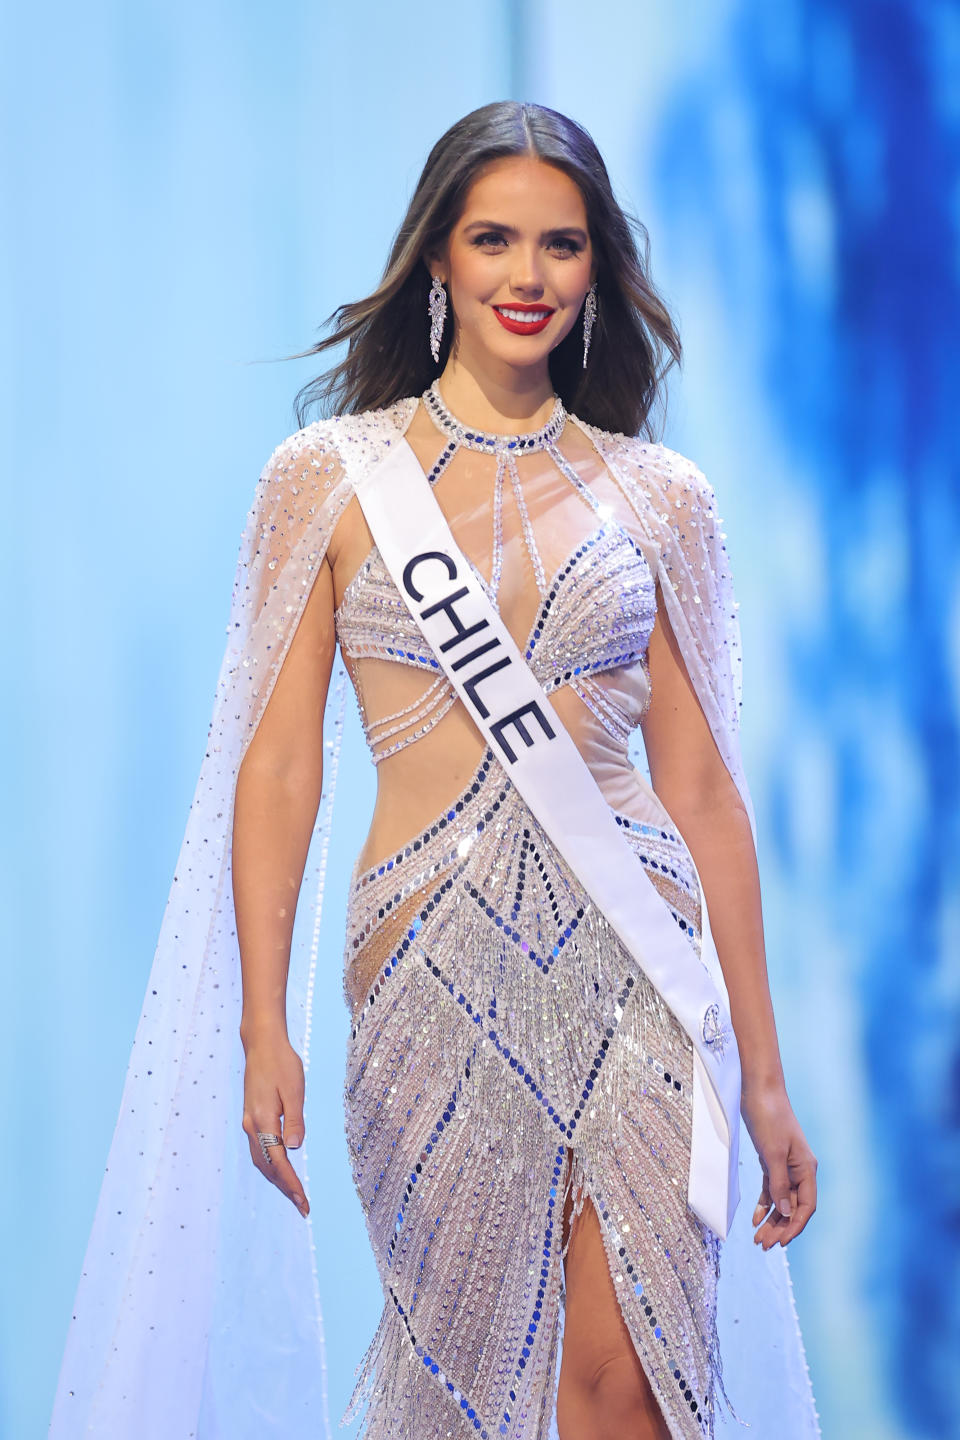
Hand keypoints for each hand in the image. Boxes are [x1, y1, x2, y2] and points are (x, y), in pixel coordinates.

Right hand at [240, 1023, 310, 1218]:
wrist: (261, 1044)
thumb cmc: (282, 1063)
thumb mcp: (294, 1089)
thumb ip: (295, 1119)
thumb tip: (295, 1148)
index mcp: (263, 1120)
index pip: (278, 1162)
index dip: (291, 1184)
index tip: (304, 1203)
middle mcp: (252, 1125)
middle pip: (267, 1167)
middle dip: (285, 1188)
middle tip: (302, 1206)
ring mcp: (249, 1122)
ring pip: (261, 1160)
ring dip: (277, 1179)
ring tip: (294, 1194)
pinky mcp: (252, 1117)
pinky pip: (260, 1149)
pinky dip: (271, 1165)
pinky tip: (281, 1169)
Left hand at [740, 1081, 816, 1249]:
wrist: (758, 1089)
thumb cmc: (768, 1117)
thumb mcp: (772, 1153)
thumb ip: (779, 1184)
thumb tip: (786, 1213)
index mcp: (806, 1169)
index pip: (806, 1207)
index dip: (794, 1227)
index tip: (780, 1243)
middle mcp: (800, 1170)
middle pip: (793, 1207)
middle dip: (780, 1228)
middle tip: (763, 1246)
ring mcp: (786, 1165)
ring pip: (782, 1200)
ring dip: (772, 1219)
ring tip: (758, 1239)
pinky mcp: (772, 1159)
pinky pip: (771, 1188)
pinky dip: (765, 1203)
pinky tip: (756, 1218)